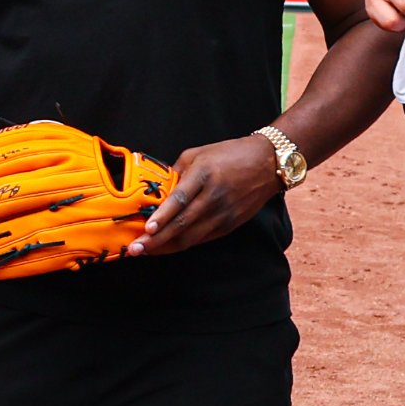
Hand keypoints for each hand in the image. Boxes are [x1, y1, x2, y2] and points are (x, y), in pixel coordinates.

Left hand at [130, 133, 287, 257]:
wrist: (269, 163)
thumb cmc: (231, 154)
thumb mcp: (198, 154)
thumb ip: (176, 172)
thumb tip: (158, 190)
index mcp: (204, 175)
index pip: (180, 200)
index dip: (163, 216)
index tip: (147, 229)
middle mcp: (214, 197)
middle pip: (183, 224)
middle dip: (156, 240)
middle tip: (135, 248)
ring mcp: (224, 214)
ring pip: (191, 237)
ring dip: (166, 247)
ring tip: (145, 252)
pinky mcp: (230, 224)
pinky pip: (202, 238)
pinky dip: (183, 244)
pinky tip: (167, 247)